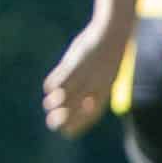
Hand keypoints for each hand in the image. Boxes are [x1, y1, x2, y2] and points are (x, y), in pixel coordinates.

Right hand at [42, 21, 127, 137]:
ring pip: (64, 96)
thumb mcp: (104, 76)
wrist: (113, 31)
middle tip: (52, 121)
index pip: (93, 115)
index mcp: (106, 90)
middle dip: (62, 119)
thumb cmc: (107, 55)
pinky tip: (48, 87)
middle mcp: (96, 85)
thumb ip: (94, 90)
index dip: (80, 124)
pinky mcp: (75, 63)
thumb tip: (86, 104)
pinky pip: (59, 80)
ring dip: (54, 103)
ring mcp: (85, 74)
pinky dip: (52, 86)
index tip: (69, 131)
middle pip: (76, 109)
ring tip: (48, 104)